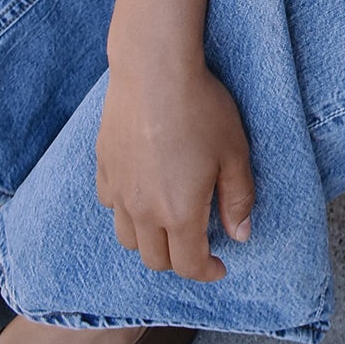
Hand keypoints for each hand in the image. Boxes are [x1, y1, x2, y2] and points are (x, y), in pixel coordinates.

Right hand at [95, 51, 254, 280]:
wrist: (154, 71)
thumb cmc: (201, 109)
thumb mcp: (234, 153)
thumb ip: (238, 199)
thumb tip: (241, 235)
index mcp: (180, 213)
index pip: (188, 265)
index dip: (206, 272)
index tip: (220, 265)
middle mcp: (144, 211)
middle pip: (155, 260)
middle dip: (179, 260)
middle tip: (198, 243)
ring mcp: (119, 191)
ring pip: (128, 239)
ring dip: (149, 241)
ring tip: (168, 223)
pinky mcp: (104, 168)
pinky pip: (111, 205)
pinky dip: (127, 211)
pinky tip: (142, 191)